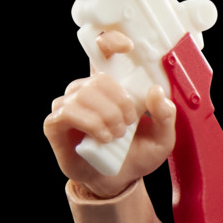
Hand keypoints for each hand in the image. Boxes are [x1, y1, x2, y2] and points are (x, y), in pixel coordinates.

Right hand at [43, 30, 177, 198]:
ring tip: (117, 135)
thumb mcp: (162, 140)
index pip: (102, 50)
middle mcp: (86, 90)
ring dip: (107, 116)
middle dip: (119, 102)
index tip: (127, 46)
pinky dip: (90, 124)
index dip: (111, 41)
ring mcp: (68, 105)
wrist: (117, 182)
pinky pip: (67, 112)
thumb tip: (156, 92)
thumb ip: (166, 117)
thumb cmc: (135, 156)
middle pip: (98, 79)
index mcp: (111, 86)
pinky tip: (103, 138)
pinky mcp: (56, 123)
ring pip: (84, 94)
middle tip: (129, 123)